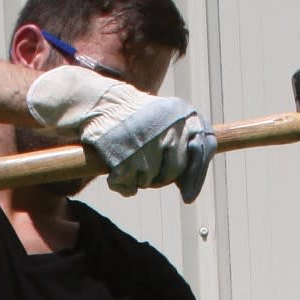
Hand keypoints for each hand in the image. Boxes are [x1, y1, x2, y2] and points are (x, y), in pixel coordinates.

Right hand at [26, 65, 215, 202]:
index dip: (195, 177)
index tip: (188, 196)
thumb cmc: (134, 117)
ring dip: (140, 177)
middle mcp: (169, 129)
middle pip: (174, 172)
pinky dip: (123, 183)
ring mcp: (148, 144)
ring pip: (152, 181)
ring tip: (128, 158)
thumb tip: (192, 187)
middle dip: (161, 175)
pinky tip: (116, 167)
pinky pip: (131, 186)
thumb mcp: (166, 117)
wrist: (99, 103)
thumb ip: (183, 142)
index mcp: (182, 115)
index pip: (201, 152)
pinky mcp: (126, 158)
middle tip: (144, 164)